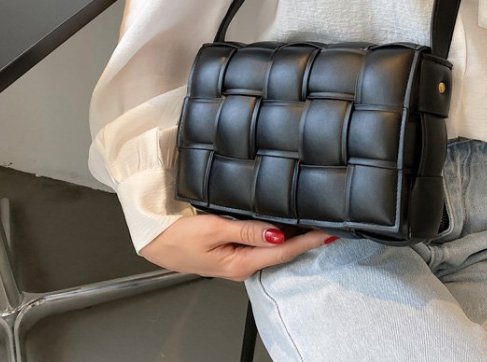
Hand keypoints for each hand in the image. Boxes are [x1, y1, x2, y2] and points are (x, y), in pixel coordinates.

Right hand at [139, 214, 336, 279]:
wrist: (157, 242)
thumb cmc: (179, 237)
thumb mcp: (214, 230)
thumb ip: (248, 231)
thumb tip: (277, 233)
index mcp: (242, 262)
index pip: (284, 250)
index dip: (309, 241)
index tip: (329, 232)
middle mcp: (245, 264)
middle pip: (284, 250)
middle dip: (307, 238)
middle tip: (330, 223)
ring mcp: (240, 259)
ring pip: (274, 246)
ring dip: (294, 235)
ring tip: (315, 222)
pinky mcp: (235, 251)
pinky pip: (262, 243)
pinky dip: (277, 234)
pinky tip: (286, 224)